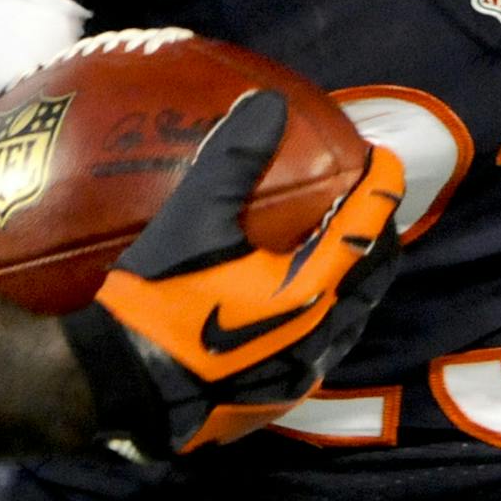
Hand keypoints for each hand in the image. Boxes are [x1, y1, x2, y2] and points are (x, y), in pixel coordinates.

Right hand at [62, 91, 403, 456]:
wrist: (118, 389)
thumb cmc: (156, 301)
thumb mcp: (191, 220)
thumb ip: (234, 159)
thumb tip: (267, 103)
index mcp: (310, 289)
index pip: (367, 226)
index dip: (382, 186)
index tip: (382, 159)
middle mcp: (320, 335)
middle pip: (376, 273)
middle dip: (378, 231)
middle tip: (366, 199)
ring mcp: (302, 372)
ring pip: (353, 316)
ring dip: (356, 275)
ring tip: (339, 243)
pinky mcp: (278, 398)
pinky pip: (323, 347)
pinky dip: (326, 311)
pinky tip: (295, 298)